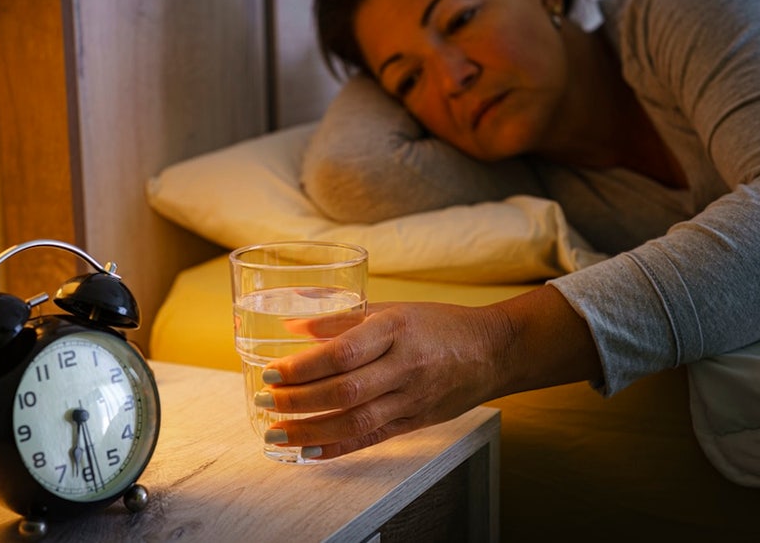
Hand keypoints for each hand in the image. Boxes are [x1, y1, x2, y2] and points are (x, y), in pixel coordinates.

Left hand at [257, 300, 516, 459]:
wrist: (493, 351)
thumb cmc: (438, 324)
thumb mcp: (392, 308)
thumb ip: (343, 318)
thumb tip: (292, 326)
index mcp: (395, 328)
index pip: (342, 352)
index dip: (302, 366)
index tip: (271, 371)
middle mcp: (404, 365)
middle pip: (344, 391)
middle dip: (298, 401)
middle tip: (266, 401)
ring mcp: (411, 398)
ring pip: (355, 421)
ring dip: (310, 431)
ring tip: (275, 431)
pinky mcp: (415, 421)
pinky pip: (372, 439)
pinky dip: (337, 448)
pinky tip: (308, 451)